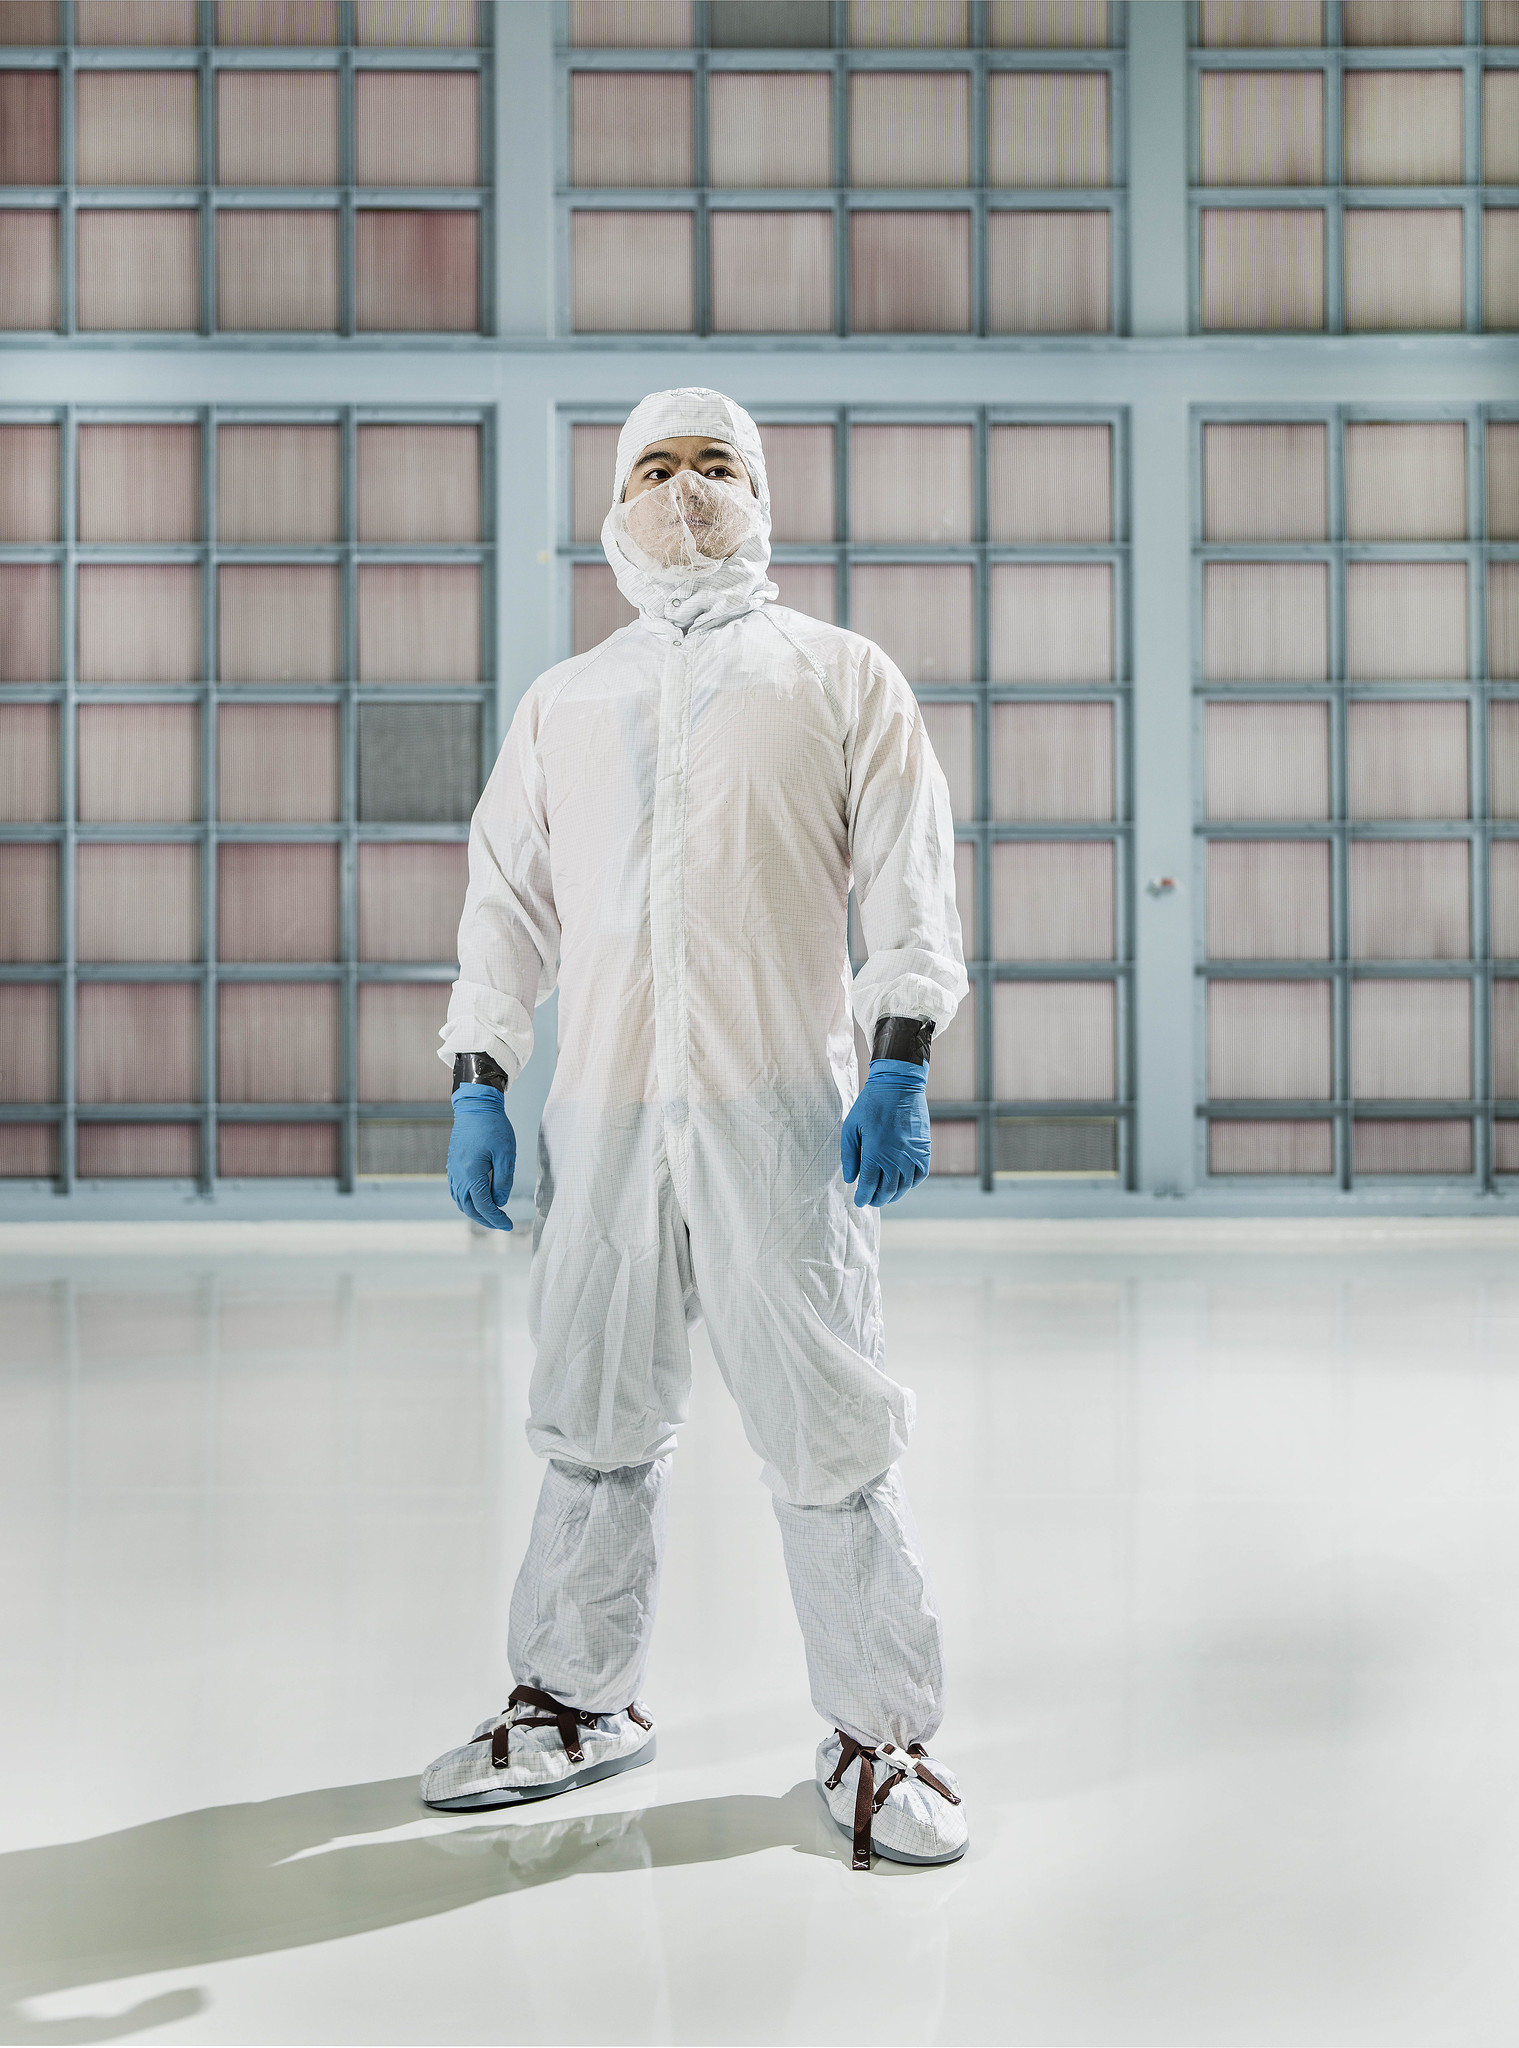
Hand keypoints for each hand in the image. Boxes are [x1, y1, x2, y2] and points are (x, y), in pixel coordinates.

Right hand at [447, 1083, 515, 1230]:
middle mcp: (458, 1174)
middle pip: (468, 1207)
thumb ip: (503, 1180)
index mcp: (471, 1173)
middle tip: (502, 1224)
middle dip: (485, 1219)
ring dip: (475, 1211)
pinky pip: (457, 1190)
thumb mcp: (505, 1154)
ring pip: (460, 1200)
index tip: (508, 1225)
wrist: (476, 1106)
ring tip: (491, 1215)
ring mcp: (453, 1170)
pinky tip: (478, 1200)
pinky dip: (466, 1200)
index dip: (496, 1218)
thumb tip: (500, 1202)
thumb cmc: (493, 1127)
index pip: (483, 1205)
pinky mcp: (453, 1164)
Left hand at [840, 1058, 930, 1207]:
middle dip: (878, 1199)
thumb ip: (849, 1155)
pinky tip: (903, 1183)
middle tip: (871, 1200)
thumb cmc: (871, 1105)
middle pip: (887, 1190)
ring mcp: (912, 1154)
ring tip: (886, 1196)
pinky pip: (920, 1175)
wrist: (899, 1085)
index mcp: (874, 1152)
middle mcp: (895, 1157)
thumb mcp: (851, 1127)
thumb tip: (850, 1179)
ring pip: (904, 1186)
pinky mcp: (924, 1149)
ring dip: (894, 1195)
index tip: (860, 1201)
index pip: (868, 1185)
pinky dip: (911, 1184)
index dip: (863, 1197)